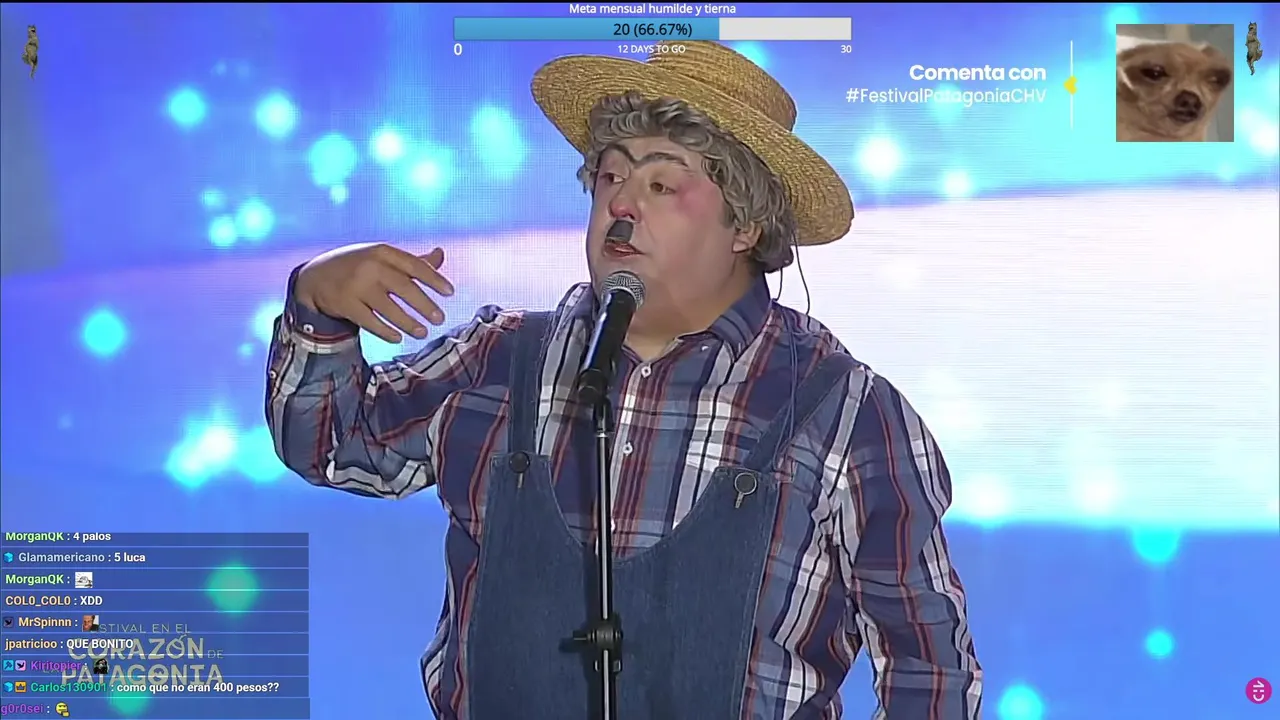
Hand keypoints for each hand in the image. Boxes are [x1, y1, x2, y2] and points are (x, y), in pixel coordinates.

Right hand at [294, 243, 454, 342]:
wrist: (316, 276)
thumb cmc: (358, 265)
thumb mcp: (382, 257)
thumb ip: (412, 260)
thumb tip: (441, 254)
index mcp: (383, 252)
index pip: (414, 265)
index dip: (434, 279)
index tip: (450, 293)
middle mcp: (370, 267)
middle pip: (404, 288)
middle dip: (425, 305)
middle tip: (440, 319)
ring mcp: (356, 286)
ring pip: (388, 308)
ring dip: (408, 323)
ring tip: (422, 333)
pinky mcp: (345, 304)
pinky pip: (370, 321)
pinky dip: (386, 331)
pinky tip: (398, 338)